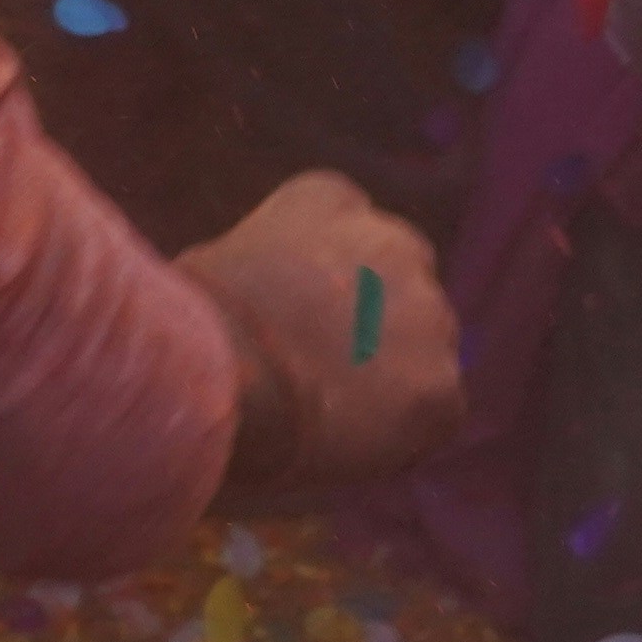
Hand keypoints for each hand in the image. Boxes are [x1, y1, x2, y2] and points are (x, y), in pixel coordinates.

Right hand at [184, 167, 466, 485]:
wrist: (226, 369)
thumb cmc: (198, 320)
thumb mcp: (228, 257)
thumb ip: (277, 268)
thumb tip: (277, 306)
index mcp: (334, 199)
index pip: (357, 238)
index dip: (335, 288)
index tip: (306, 321)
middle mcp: (397, 241)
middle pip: (404, 292)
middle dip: (377, 327)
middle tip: (328, 373)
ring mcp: (429, 314)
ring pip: (425, 354)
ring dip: (393, 379)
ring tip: (331, 415)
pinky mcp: (443, 385)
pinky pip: (435, 414)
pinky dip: (403, 435)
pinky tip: (349, 442)